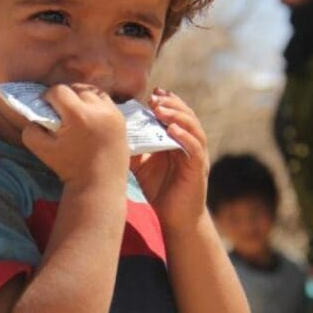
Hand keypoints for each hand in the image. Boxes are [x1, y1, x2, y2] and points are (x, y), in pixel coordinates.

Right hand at [22, 83, 128, 186]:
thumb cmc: (69, 168)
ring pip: (93, 92)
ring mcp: (113, 113)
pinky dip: (96, 105)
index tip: (47, 109)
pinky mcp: (122, 119)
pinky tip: (90, 118)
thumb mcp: (42, 150)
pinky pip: (106, 102)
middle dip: (66, 97)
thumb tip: (34, 115)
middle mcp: (98, 110)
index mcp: (78, 115)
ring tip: (76, 112)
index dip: (48, 97)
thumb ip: (31, 130)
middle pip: (76, 89)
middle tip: (61, 112)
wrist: (100, 184)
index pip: (58, 91)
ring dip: (82, 98)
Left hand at [130, 88, 208, 236]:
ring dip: (178, 117)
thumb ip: (134, 149)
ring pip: (193, 129)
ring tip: (162, 109)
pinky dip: (185, 137)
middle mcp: (191, 145)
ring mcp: (197, 156)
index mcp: (179, 141)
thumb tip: (113, 134)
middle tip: (155, 98)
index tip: (153, 93)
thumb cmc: (160, 191)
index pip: (177, 114)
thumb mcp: (142, 165)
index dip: (168, 102)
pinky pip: (195, 149)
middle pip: (187, 116)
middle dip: (172, 104)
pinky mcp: (198, 169)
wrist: (175, 219)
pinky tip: (172, 130)